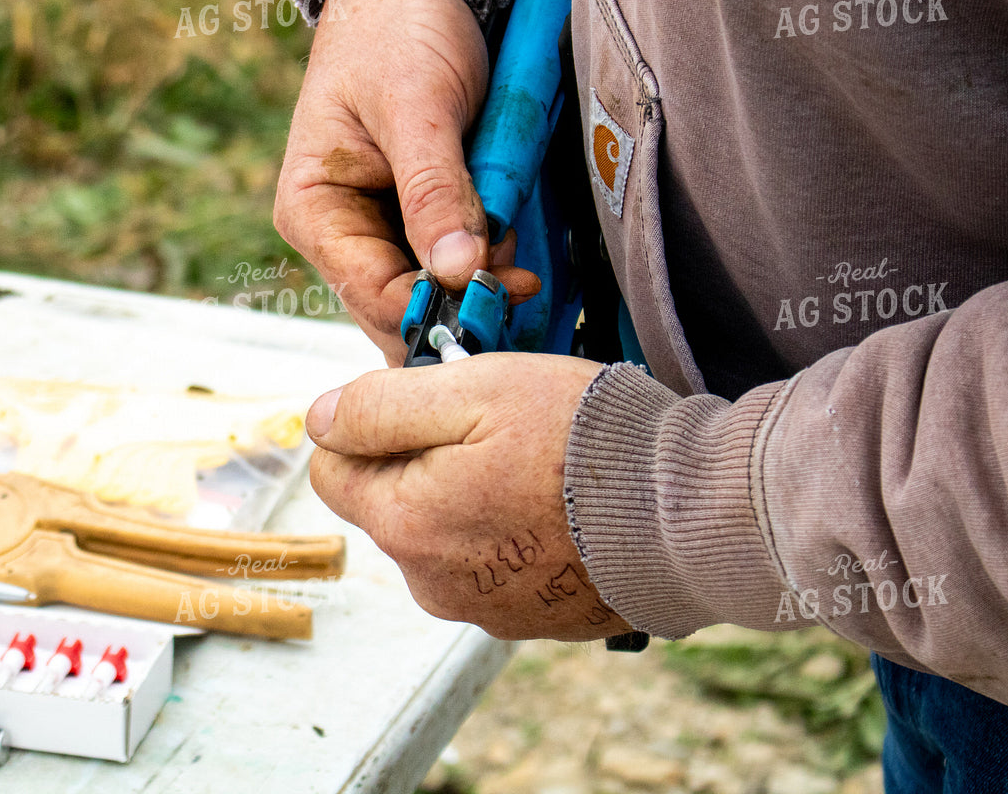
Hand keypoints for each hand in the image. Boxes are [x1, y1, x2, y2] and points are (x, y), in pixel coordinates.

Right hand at [274, 0, 537, 362]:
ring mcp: (380, 226)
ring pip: (432, 290)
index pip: (372, 294)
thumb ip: (434, 191)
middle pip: (400, 306)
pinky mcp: (420, 215)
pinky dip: (487, 256)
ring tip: (515, 243)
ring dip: (479, 279)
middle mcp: (340, 232)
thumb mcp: (417, 107)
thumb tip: (458, 272)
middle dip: (460, 299)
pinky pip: (453, 259)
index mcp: (313, 211)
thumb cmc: (399, 30)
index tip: (501, 298)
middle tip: (520, 278)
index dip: (435, 309)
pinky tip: (511, 235)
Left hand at [306, 353, 632, 640]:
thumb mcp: (471, 389)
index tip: (427, 407)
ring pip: (441, 533)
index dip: (372, 428)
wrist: (688, 515)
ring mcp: (481, 607)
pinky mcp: (528, 619)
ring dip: (469, 497)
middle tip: (493, 427)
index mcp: (406, 523)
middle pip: (390, 503)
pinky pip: (492, 564)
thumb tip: (320, 419)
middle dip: (423, 462)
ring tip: (534, 466)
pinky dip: (511, 534)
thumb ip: (379, 406)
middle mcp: (431, 581)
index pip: (332, 471)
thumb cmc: (582, 442)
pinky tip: (557, 507)